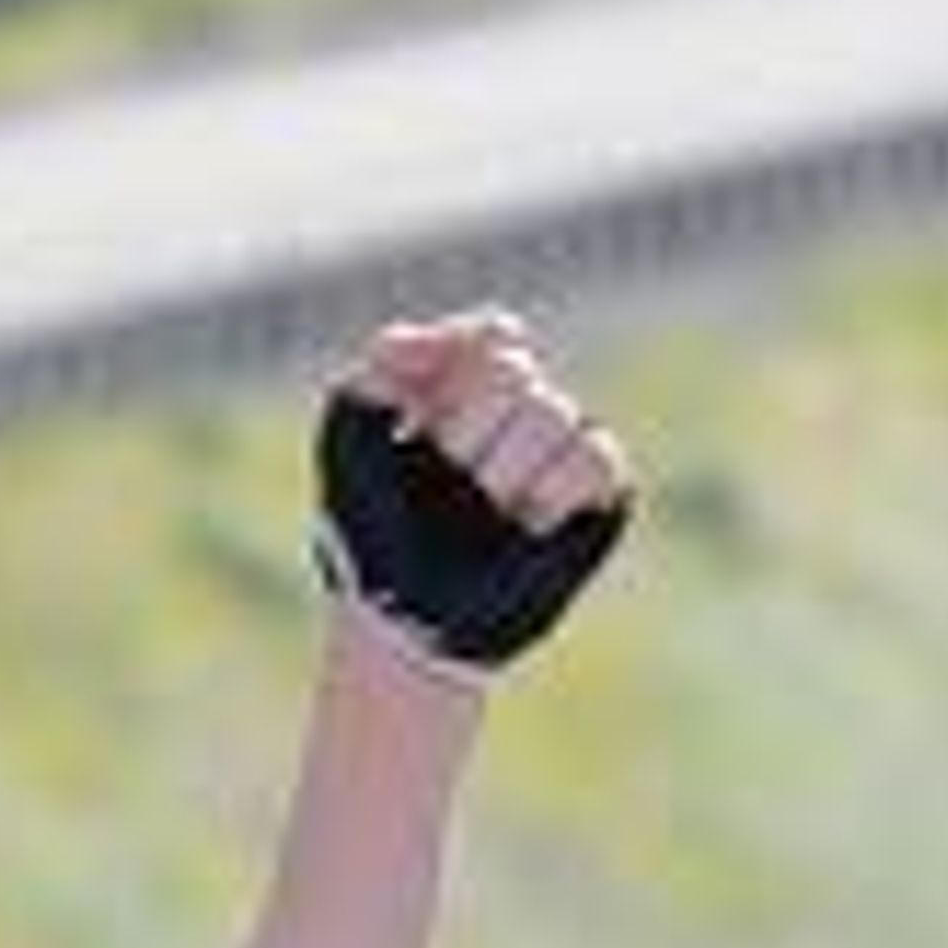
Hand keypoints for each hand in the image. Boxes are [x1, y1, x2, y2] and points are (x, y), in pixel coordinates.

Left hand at [314, 309, 630, 674]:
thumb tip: (488, 328)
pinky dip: (547, 492)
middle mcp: (520, 415)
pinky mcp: (600, 496)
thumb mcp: (347, 433)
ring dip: (500, 472)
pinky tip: (523, 525)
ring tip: (483, 514)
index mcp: (467, 390)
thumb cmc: (369, 535)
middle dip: (465, 432)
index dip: (458, 374)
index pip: (495, 336)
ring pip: (553, 412)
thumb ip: (387, 358)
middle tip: (447, 482)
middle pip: (513, 372)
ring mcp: (561, 452)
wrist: (403, 619)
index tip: (424, 425)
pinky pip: (594, 456)